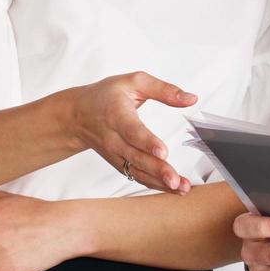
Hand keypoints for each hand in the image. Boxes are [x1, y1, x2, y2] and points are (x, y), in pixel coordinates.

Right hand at [69, 70, 197, 193]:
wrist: (78, 115)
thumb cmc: (106, 96)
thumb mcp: (134, 82)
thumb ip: (163, 90)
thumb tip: (191, 98)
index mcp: (117, 115)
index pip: (132, 131)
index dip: (147, 142)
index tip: (163, 152)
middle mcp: (114, 139)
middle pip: (136, 157)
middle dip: (157, 170)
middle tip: (175, 180)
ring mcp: (115, 154)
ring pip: (137, 171)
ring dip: (159, 182)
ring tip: (181, 188)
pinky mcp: (119, 164)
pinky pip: (137, 177)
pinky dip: (155, 185)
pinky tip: (173, 188)